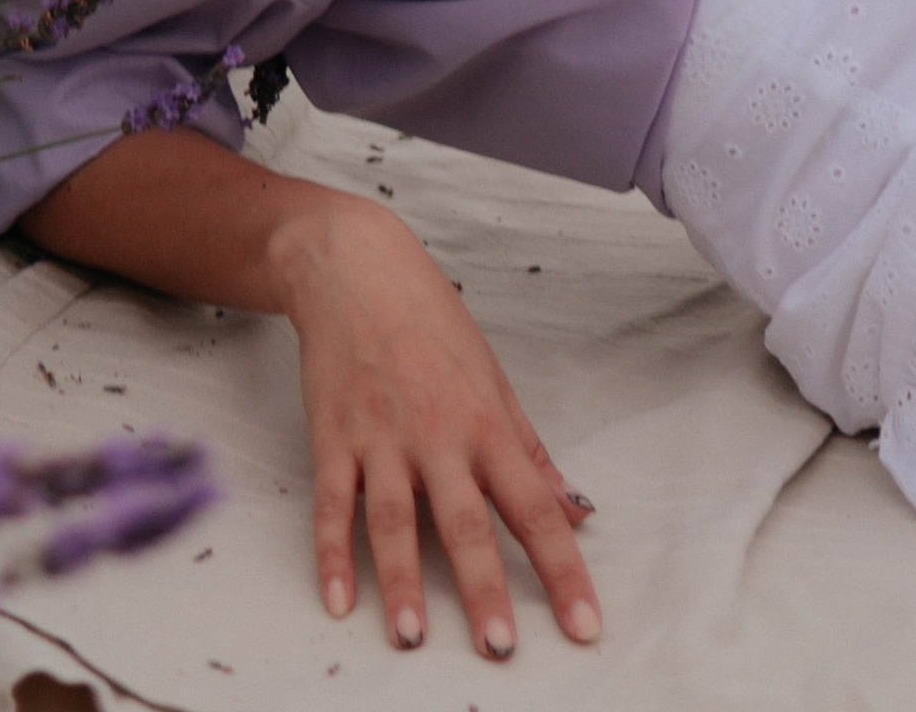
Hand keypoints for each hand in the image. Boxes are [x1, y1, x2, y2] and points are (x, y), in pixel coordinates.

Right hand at [275, 191, 601, 659]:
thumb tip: (574, 506)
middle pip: (464, 522)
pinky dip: (331, 553)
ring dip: (402, 581)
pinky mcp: (332, 437)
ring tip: (410, 637)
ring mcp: (380, 438)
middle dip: (484, 588)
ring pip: (392, 520)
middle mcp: (436, 436)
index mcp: (485, 425)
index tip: (584, 624)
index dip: (562, 569)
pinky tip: (337, 599)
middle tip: (500, 647)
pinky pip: (331, 503)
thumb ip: (530, 448)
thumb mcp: (492, 377)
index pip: (533, 507)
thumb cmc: (430, 320)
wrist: (355, 267)